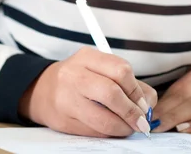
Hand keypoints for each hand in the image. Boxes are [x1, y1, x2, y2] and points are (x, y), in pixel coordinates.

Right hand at [19, 47, 157, 136]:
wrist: (42, 90)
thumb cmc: (78, 78)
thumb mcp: (99, 69)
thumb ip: (126, 82)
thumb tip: (148, 104)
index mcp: (86, 57)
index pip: (121, 70)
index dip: (138, 91)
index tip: (145, 104)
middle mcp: (73, 75)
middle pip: (112, 93)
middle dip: (132, 112)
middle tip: (142, 121)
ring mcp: (66, 98)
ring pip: (103, 119)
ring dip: (123, 127)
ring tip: (129, 127)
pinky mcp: (63, 120)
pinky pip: (94, 131)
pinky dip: (109, 133)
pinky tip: (111, 128)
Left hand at [152, 65, 190, 132]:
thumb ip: (190, 91)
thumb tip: (160, 105)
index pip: (180, 86)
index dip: (162, 100)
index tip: (146, 110)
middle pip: (186, 95)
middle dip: (165, 110)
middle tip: (149, 121)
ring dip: (176, 118)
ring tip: (160, 126)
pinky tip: (184, 129)